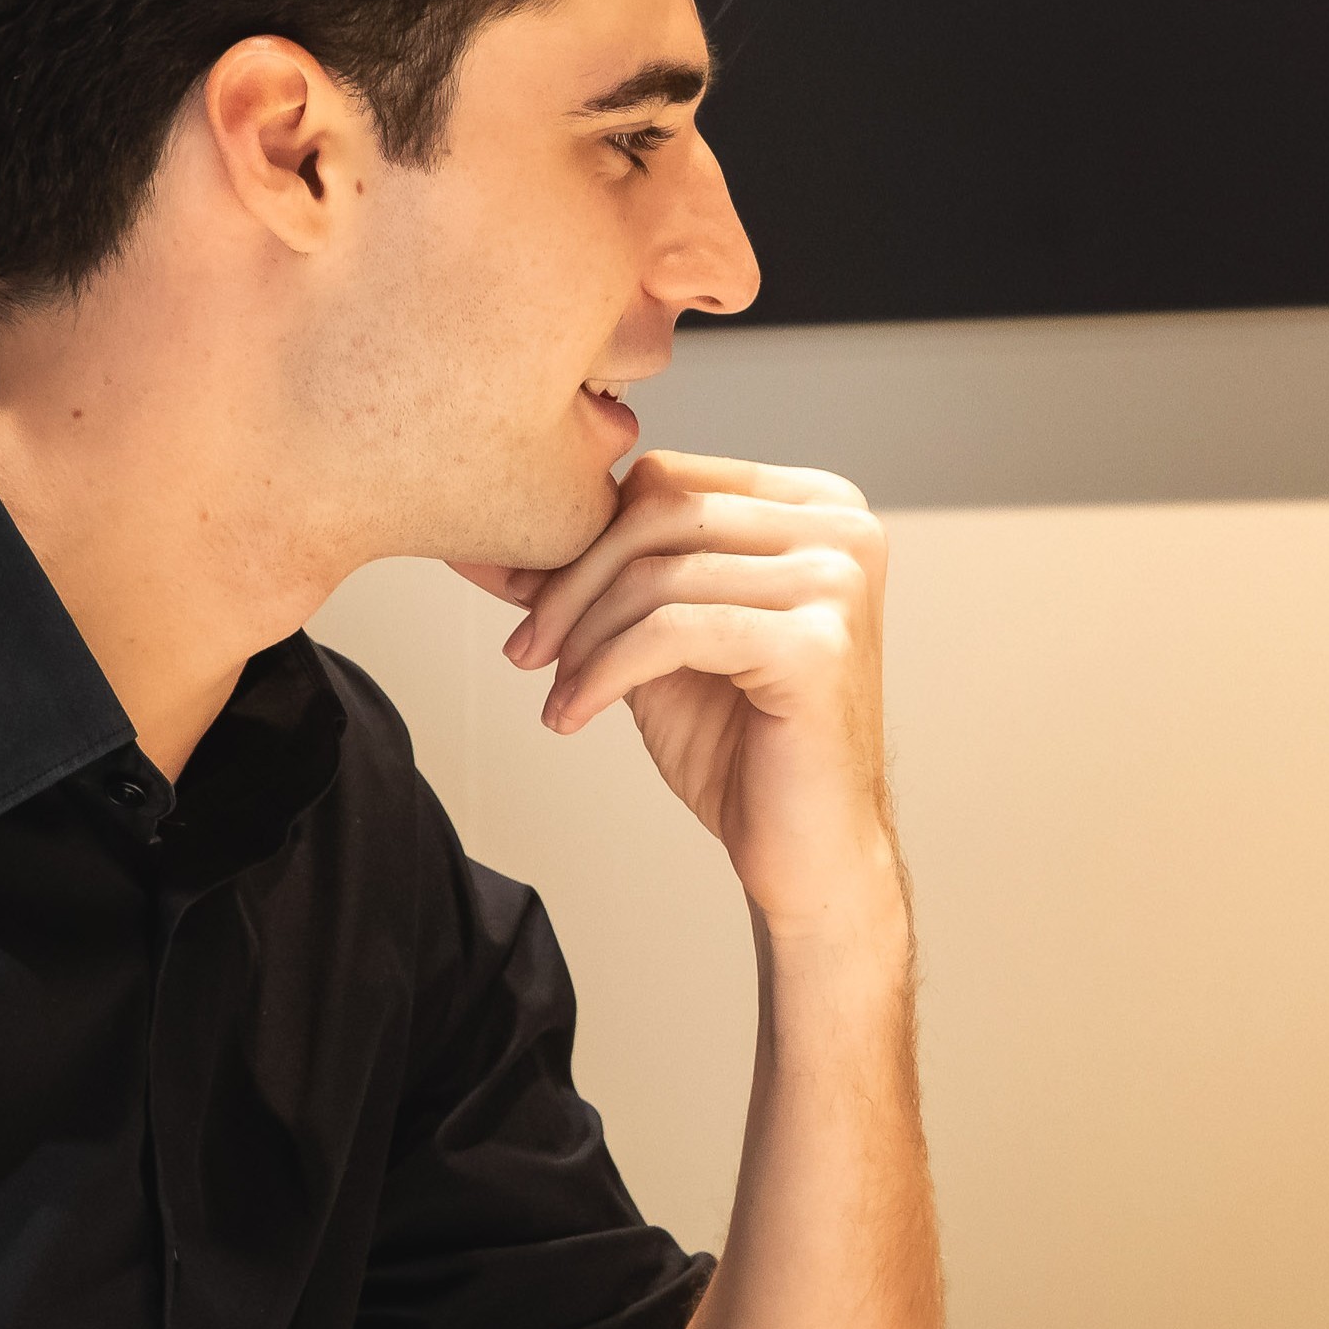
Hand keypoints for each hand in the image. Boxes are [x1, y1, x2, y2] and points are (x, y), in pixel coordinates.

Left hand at [455, 451, 896, 937]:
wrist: (809, 849)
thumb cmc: (743, 745)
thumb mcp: (656, 640)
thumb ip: (595, 582)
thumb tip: (486, 542)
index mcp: (815, 506)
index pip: (666, 479)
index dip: (583, 538)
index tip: (527, 601)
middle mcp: (842, 527)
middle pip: (660, 513)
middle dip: (574, 584)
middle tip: (528, 650)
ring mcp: (836, 581)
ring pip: (659, 574)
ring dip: (584, 638)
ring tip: (560, 691)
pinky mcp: (817, 643)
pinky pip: (672, 631)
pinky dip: (605, 672)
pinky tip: (575, 714)